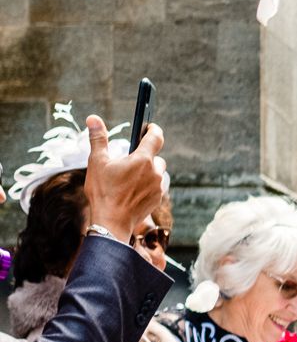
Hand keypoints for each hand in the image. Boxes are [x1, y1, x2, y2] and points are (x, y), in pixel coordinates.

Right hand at [83, 115, 165, 237]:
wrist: (111, 222)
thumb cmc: (103, 192)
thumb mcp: (97, 162)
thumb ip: (98, 139)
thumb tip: (93, 118)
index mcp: (143, 160)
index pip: (156, 137)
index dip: (154, 129)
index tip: (150, 126)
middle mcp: (155, 172)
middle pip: (156, 157)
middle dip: (145, 155)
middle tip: (129, 160)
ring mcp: (158, 187)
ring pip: (156, 173)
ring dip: (147, 171)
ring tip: (128, 176)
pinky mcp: (157, 199)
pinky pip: (155, 186)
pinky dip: (147, 184)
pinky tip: (132, 189)